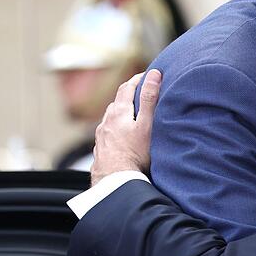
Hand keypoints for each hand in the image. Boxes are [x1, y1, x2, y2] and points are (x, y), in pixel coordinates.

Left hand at [90, 69, 162, 185]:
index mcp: (119, 112)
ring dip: (121, 111)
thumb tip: (154, 74)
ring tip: (132, 113)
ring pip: (111, 117)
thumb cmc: (134, 154)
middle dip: (129, 94)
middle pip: (118, 101)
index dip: (138, 79)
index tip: (147, 75)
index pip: (127, 87)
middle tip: (142, 92)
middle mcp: (107, 121)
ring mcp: (101, 136)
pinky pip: (108, 132)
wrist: (115, 181)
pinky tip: (121, 135)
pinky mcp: (100, 149)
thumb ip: (150, 99)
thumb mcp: (147, 124)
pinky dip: (115, 127)